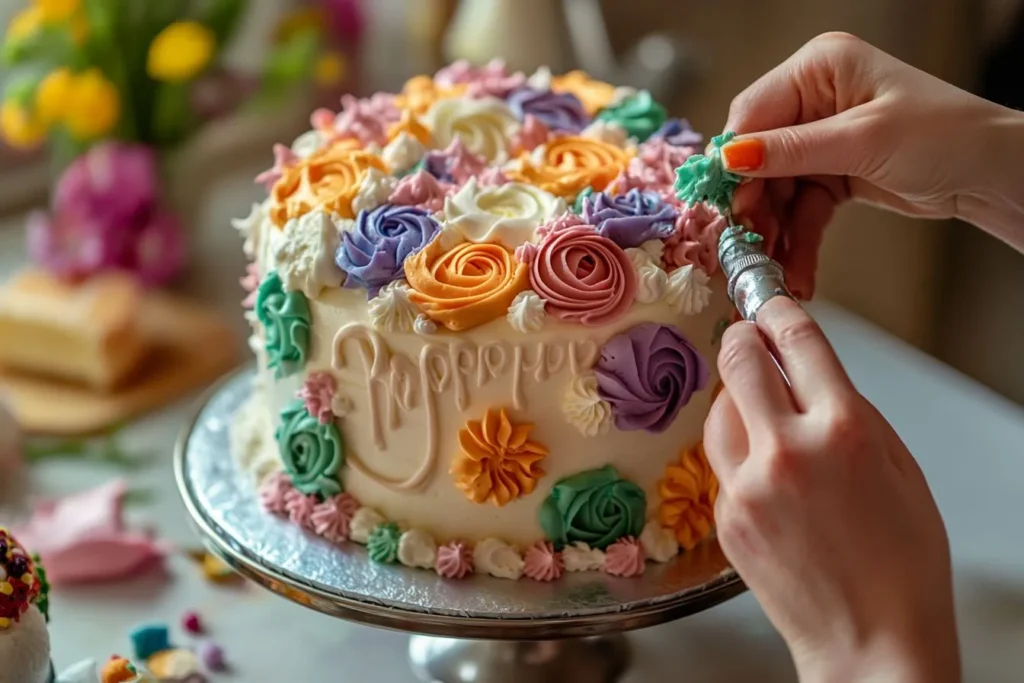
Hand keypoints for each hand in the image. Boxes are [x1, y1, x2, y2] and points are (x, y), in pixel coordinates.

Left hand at [704, 297, 959, 682]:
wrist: (871, 638)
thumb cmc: (903, 562)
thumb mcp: (899, 466)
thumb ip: (849, 411)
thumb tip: (809, 373)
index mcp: (843, 429)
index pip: (797, 340)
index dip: (777, 310)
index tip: (767, 301)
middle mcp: (787, 450)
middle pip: (738, 361)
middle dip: (741, 340)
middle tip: (746, 337)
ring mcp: (747, 485)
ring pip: (719, 409)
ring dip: (737, 398)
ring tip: (763, 412)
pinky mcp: (724, 516)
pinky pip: (720, 461)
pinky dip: (737, 452)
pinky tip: (765, 470)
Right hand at [720, 31, 1023, 298]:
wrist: (995, 174)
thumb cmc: (945, 136)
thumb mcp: (862, 140)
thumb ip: (791, 150)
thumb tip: (731, 157)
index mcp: (819, 68)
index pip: (753, 113)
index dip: (734, 161)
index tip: (724, 204)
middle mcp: (815, 98)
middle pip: (760, 157)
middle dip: (755, 206)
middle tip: (747, 246)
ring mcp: (823, 137)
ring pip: (778, 190)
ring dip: (776, 232)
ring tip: (776, 270)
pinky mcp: (834, 171)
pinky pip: (802, 208)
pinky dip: (799, 239)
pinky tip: (797, 269)